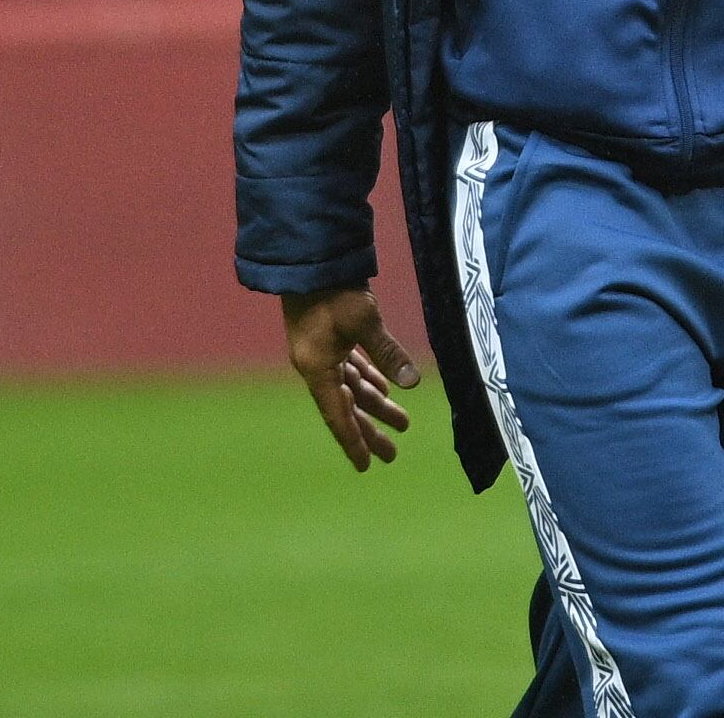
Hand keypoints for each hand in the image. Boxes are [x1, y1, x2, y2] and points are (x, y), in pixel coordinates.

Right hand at [282, 285, 419, 471]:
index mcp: (317, 368)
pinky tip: (386, 390)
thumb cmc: (334, 289)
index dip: (353, 441)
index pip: (337, 415)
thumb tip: (413, 383)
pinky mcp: (329, 338)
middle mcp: (316, 366)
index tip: (367, 466)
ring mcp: (322, 352)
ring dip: (375, 404)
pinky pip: (350, 369)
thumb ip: (388, 353)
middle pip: (346, 407)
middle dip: (370, 429)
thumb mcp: (364, 320)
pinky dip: (369, 380)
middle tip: (393, 454)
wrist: (311, 257)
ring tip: (402, 423)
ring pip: (352, 388)